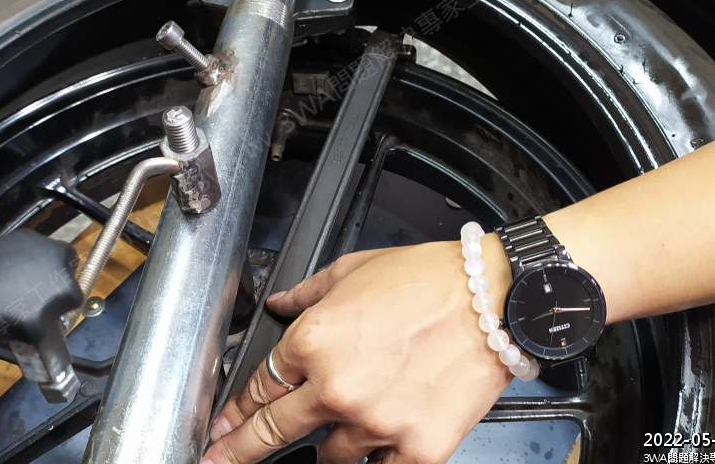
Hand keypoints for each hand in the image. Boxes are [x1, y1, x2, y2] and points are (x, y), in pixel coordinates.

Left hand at [202, 235, 515, 463]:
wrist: (495, 299)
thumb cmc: (430, 280)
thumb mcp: (352, 270)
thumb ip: (306, 293)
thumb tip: (279, 304)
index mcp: (314, 342)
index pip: (259, 387)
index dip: (237, 410)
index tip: (225, 425)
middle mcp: (337, 388)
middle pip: (272, 433)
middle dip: (239, 451)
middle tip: (219, 461)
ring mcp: (376, 423)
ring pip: (332, 458)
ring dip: (333, 444)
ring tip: (352, 424)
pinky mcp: (417, 449)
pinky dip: (380, 459)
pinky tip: (385, 443)